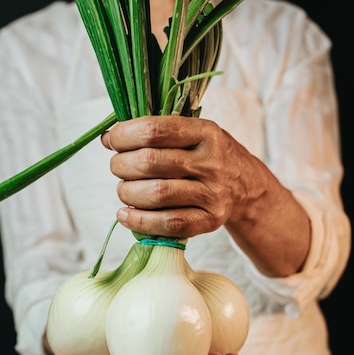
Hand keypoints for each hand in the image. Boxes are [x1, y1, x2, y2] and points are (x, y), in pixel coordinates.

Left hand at [101, 115, 310, 276]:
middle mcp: (211, 162)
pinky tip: (125, 215)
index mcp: (206, 132)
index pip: (155, 130)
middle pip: (150, 163)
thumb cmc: (207, 157)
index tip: (112, 140)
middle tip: (117, 167)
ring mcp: (212, 194)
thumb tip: (108, 138)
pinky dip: (139, 221)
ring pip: (157, 194)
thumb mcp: (194, 134)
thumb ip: (157, 133)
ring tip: (124, 191)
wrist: (245, 187)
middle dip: (121, 165)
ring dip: (127, 193)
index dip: (124, 136)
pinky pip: (168, 224)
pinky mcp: (209, 220)